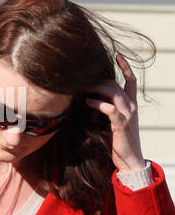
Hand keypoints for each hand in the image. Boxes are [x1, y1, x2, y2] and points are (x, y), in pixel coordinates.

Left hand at [86, 54, 144, 172]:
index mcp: (131, 104)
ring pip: (114, 93)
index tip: (118, 55)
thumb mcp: (112, 121)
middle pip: (116, 84)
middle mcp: (131, 106)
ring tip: (82, 88)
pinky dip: (97, 103)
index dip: (126, 67)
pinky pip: (109, 109)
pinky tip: (87, 102)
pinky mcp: (121, 124)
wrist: (130, 159)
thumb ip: (105, 108)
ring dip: (96, 88)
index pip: (131, 80)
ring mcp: (127, 114)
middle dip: (99, 80)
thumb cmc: (117, 140)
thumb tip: (89, 98)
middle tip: (82, 80)